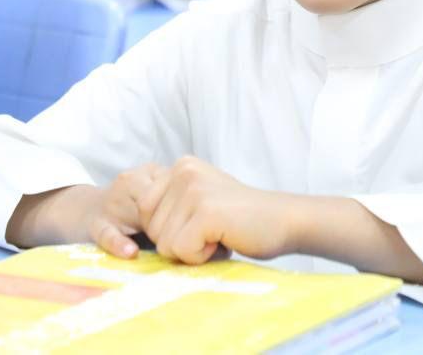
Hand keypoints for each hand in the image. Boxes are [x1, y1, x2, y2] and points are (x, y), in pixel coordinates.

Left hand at [83, 158, 294, 264]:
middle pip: (152, 229)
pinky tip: (222, 241)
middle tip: (214, 231)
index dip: (171, 230)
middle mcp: (183, 171)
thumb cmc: (244, 219)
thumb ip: (173, 206)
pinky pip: (181, 251)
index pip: (144, 212)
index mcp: (180, 166)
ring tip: (220, 234)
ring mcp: (193, 190)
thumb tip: (136, 233)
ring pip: (164, 244)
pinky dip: (201, 257)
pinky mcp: (205, 211)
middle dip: (180, 241)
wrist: (286, 220)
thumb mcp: (202, 199)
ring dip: (192, 251)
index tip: (203, 223)